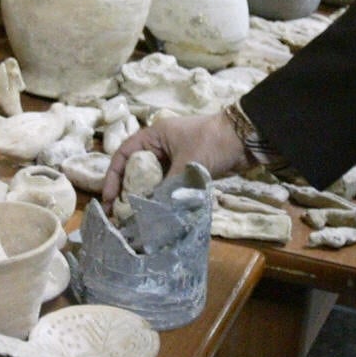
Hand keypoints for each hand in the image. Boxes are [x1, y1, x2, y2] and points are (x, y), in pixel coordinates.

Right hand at [104, 112, 244, 204]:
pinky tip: (157, 215)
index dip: (113, 178)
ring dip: (144, 198)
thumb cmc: (212, 143)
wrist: (246, 139)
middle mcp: (160, 146)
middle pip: (135, 171)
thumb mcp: (186, 164)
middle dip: (126, 193)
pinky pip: (167, 185)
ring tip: (136, 220)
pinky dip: (161, 199)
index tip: (109, 200)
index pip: (123, 156)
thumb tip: (151, 215)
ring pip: (151, 181)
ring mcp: (174, 158)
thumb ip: (167, 189)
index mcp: (153, 136)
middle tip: (120, 216)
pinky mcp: (187, 169)